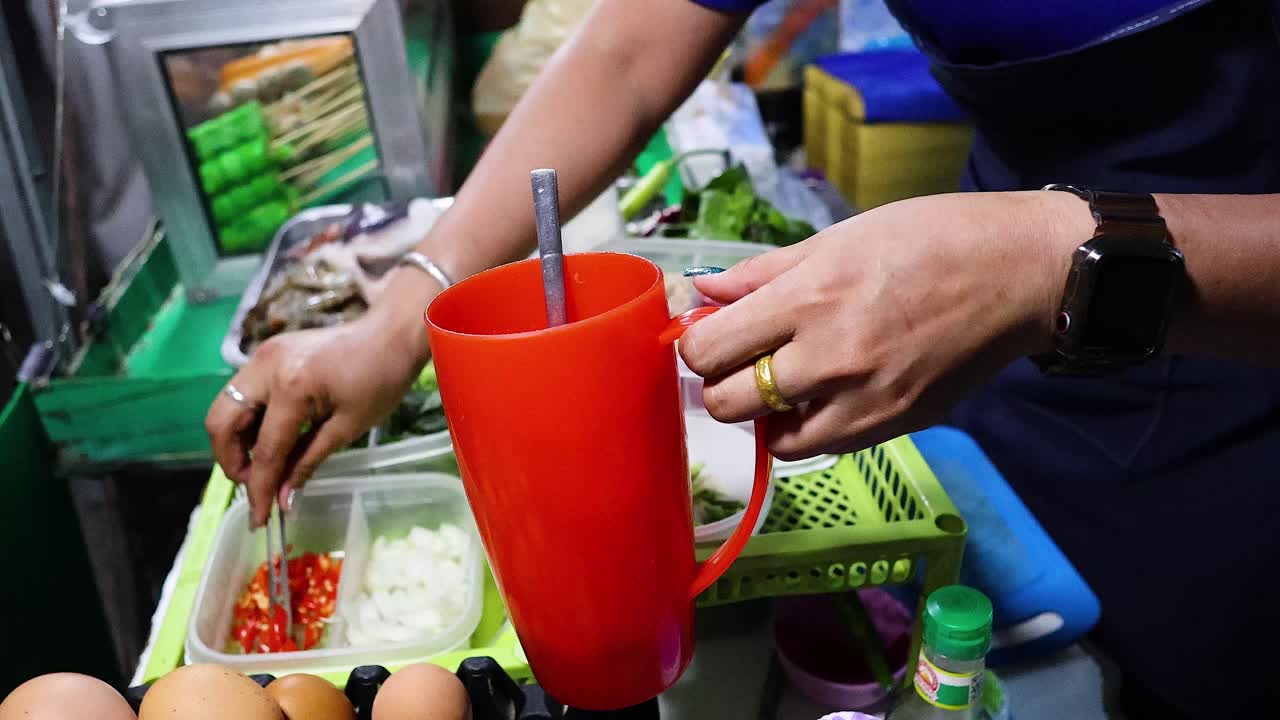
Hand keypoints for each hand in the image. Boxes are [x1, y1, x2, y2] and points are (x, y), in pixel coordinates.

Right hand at [205, 307, 427, 526]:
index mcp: (291, 387)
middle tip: (254, 485)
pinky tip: (270, 438)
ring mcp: (262, 356)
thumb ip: (308, 462)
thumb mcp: (347, 427)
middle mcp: (266, 367)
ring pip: (226, 406)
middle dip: (231, 461)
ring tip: (265, 464)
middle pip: (221, 422)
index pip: (264, 450)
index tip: (259, 519)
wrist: (390, 334)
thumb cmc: (380, 379)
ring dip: (237, 441)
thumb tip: (283, 501)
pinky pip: (243, 392)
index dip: (258, 489)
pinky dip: (248, 420)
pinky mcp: (266, 353)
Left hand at [679, 191, 1089, 459]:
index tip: (709, 333)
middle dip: (720, 383)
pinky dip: (806, 429)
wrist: (1021, 273)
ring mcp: (863, 402)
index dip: (696, 344)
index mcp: (810, 299)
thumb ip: (763, 273)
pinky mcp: (893, 427)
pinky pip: (821, 446)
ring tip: (784, 380)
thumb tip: (704, 293)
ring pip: (771, 438)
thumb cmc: (931, 238)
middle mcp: (830, 359)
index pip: (710, 350)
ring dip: (764, 414)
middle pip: (728, 402)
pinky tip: (821, 396)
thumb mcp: (838, 238)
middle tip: (739, 361)